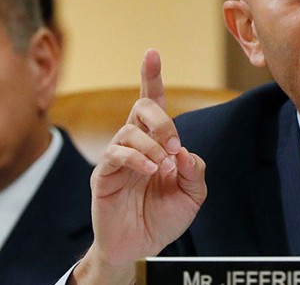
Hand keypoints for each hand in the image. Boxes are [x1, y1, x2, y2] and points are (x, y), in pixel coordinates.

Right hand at [74, 49, 206, 283]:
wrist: (140, 247)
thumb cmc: (163, 217)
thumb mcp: (193, 195)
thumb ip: (196, 171)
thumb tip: (186, 153)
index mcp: (156, 142)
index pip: (153, 103)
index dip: (152, 77)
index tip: (152, 52)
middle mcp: (135, 143)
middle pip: (142, 106)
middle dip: (162, 119)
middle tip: (175, 145)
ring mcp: (117, 158)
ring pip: (129, 130)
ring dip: (153, 145)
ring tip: (163, 167)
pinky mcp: (103, 175)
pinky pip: (115, 154)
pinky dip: (137, 158)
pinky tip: (151, 170)